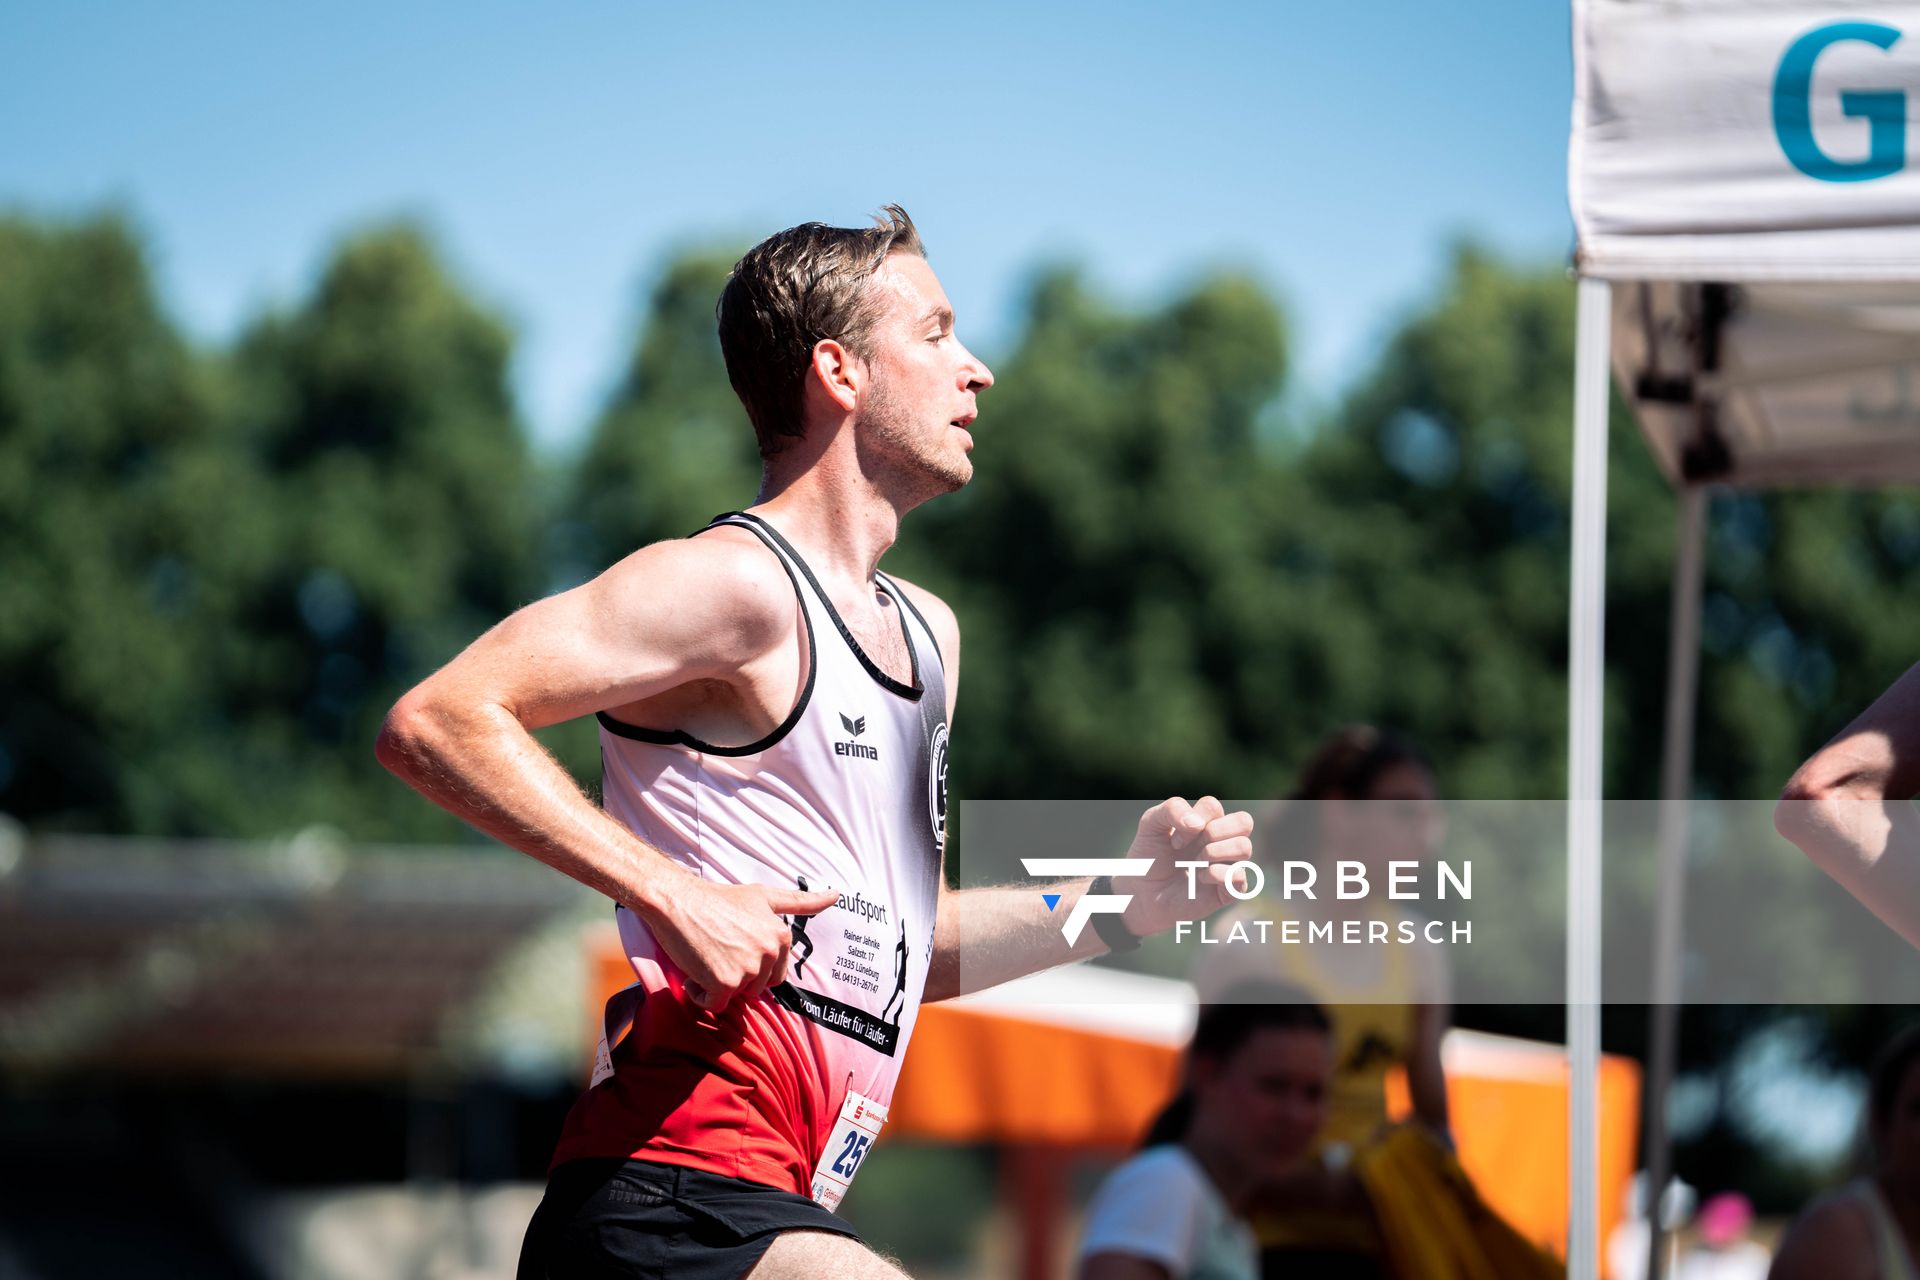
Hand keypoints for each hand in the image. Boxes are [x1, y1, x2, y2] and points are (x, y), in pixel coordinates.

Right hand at [641, 877, 839, 1011]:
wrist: (678, 900)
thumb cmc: (717, 898)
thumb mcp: (763, 896)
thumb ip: (801, 902)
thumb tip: (838, 896)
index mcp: (781, 936)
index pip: (775, 973)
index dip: (751, 965)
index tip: (733, 945)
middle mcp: (769, 953)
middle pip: (756, 987)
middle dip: (736, 976)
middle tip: (717, 950)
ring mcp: (748, 969)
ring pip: (735, 996)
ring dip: (717, 985)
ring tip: (706, 956)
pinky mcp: (724, 983)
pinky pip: (714, 1004)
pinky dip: (700, 994)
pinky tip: (693, 970)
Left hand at [1119, 796, 1255, 937]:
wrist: (1143, 894)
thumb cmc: (1149, 858)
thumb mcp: (1150, 824)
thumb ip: (1172, 809)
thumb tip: (1198, 824)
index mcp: (1206, 822)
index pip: (1214, 806)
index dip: (1194, 819)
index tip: (1174, 841)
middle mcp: (1222, 841)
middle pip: (1244, 821)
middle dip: (1215, 831)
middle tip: (1193, 847)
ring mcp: (1228, 865)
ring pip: (1245, 847)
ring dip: (1215, 852)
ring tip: (1195, 863)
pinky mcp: (1229, 890)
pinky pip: (1240, 876)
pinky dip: (1217, 874)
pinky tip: (1199, 878)